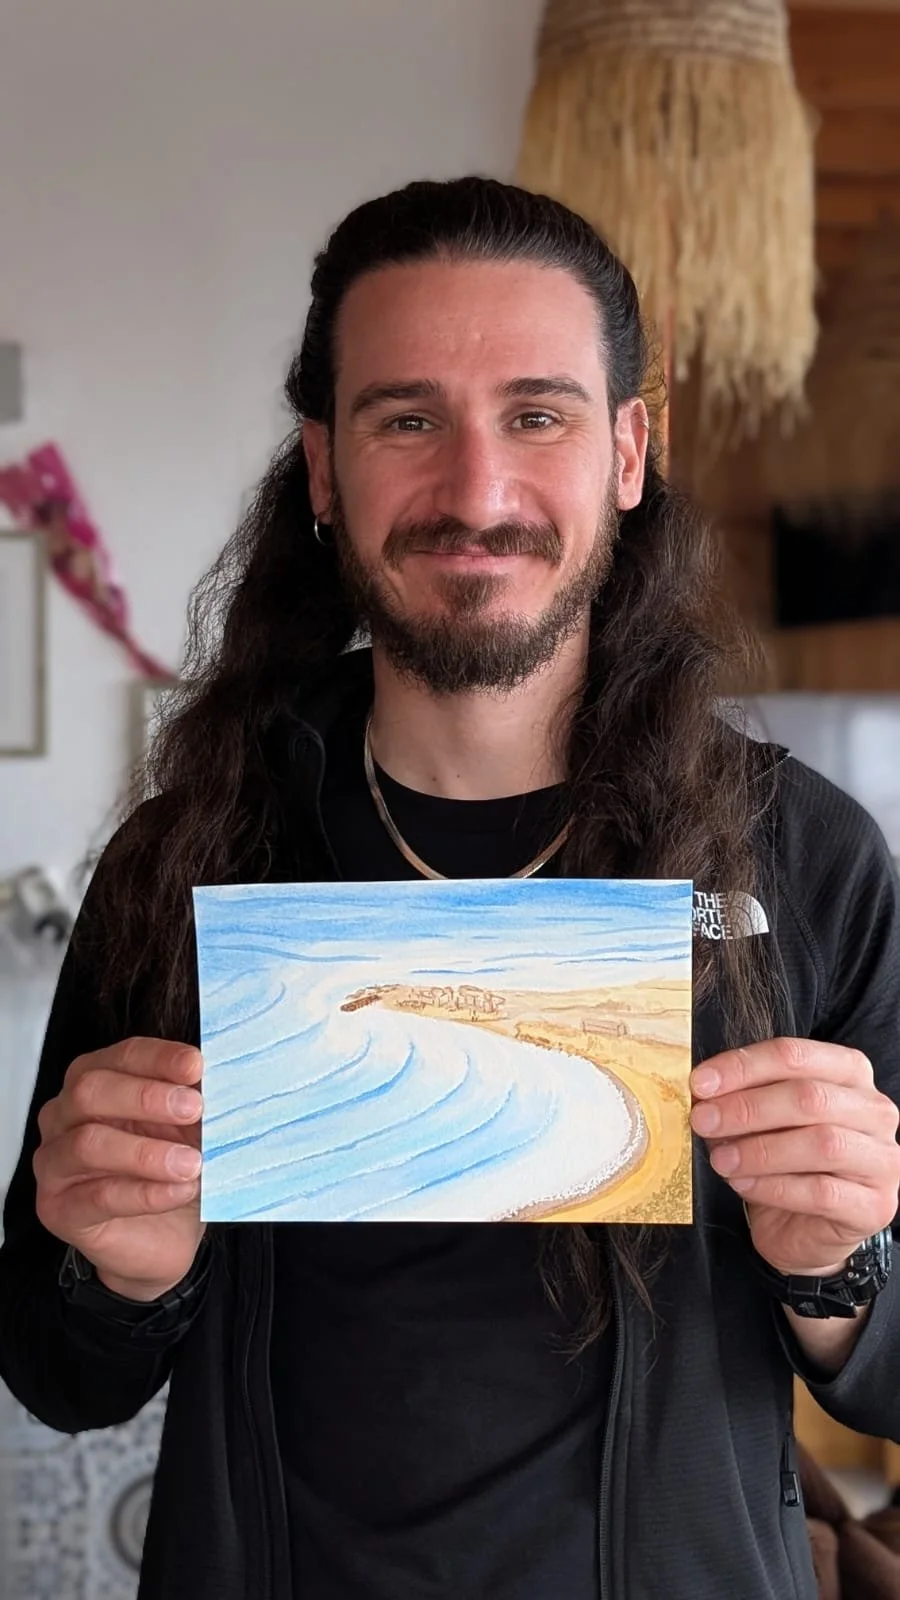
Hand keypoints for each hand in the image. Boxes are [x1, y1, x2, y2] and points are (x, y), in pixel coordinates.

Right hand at [34, 1037, 204, 1301]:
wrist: (162, 1237)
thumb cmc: (170, 1171)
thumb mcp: (189, 1129)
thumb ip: (194, 1103)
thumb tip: (222, 1079)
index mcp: (95, 1082)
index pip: (121, 1056)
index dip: (159, 1057)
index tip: (196, 1065)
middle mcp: (64, 1116)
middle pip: (90, 1091)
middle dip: (146, 1097)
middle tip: (194, 1108)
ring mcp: (54, 1163)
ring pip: (88, 1143)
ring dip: (147, 1152)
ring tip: (191, 1163)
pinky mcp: (59, 1209)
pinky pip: (99, 1196)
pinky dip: (146, 1193)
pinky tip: (180, 1191)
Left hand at [690, 1038, 899, 1276]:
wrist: (803, 1227)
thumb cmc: (785, 1161)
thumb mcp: (763, 1120)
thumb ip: (742, 1098)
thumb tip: (703, 1090)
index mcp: (849, 1073)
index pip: (795, 1055)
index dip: (744, 1066)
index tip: (701, 1083)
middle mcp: (874, 1111)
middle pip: (810, 1097)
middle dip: (747, 1108)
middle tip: (704, 1121)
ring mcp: (881, 1159)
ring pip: (822, 1143)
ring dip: (760, 1150)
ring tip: (720, 1159)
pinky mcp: (875, 1205)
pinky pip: (822, 1192)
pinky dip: (773, 1187)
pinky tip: (743, 1185)